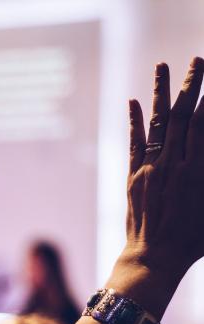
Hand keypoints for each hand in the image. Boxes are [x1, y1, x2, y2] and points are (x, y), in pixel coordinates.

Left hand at [124, 57, 203, 275]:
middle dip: (191, 84)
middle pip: (183, 115)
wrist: (154, 257)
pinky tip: (135, 102)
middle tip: (196, 59)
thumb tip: (203, 151)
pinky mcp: (133, 177)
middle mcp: (172, 164)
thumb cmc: (192, 240)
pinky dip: (135, 122)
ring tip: (162, 66)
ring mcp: (149, 169)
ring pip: (157, 123)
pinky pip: (134, 144)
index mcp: (196, 171)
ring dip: (161, 92)